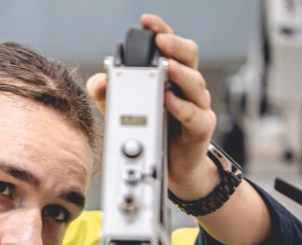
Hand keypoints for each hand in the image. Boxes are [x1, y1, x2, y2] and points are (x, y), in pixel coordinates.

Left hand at [87, 14, 218, 198]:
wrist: (170, 166)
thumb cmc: (151, 131)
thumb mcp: (121, 110)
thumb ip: (108, 93)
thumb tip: (99, 80)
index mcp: (171, 75)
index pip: (169, 46)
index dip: (160, 30)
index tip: (146, 21)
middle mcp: (187, 86)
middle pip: (189, 56)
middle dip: (175, 45)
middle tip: (160, 42)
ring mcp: (197, 105)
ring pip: (195, 83)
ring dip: (180, 74)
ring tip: (165, 68)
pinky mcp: (201, 127)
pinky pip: (193, 114)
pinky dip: (180, 107)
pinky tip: (168, 100)